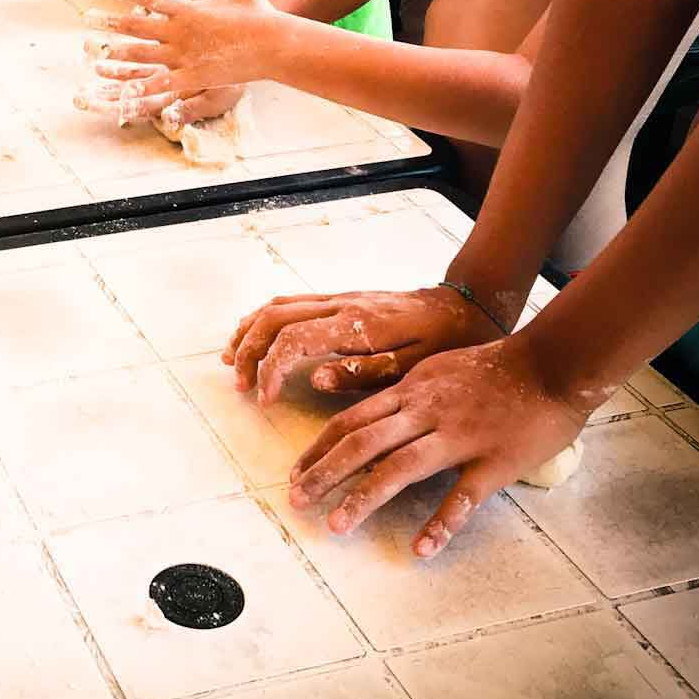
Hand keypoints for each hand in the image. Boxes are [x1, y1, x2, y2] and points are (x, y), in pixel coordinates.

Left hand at [85, 0, 279, 104]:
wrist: (275, 45)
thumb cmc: (259, 13)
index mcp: (188, 10)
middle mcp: (181, 33)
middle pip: (137, 27)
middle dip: (110, 23)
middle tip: (87, 19)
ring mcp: (185, 57)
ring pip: (142, 56)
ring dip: (116, 55)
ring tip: (94, 54)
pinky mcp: (193, 78)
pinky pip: (161, 84)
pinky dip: (140, 89)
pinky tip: (120, 92)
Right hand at [224, 286, 503, 402]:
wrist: (465, 305)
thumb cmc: (444, 342)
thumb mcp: (415, 368)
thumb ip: (363, 373)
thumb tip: (312, 378)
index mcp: (357, 324)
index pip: (294, 340)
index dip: (271, 369)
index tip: (265, 400)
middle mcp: (340, 305)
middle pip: (274, 318)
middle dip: (250, 351)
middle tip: (242, 386)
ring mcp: (337, 298)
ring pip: (277, 306)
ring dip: (249, 332)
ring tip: (233, 361)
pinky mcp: (339, 299)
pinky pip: (289, 302)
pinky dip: (263, 319)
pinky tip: (254, 336)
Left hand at [287, 332, 591, 556]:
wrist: (553, 363)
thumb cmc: (498, 366)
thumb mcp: (439, 367)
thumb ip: (409, 391)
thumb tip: (379, 414)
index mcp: (411, 391)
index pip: (352, 420)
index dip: (319, 448)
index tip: (296, 472)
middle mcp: (426, 411)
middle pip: (362, 442)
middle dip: (324, 472)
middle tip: (296, 500)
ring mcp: (459, 436)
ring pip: (400, 467)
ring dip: (363, 497)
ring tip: (336, 525)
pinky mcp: (494, 462)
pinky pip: (463, 497)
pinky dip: (441, 523)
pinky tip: (421, 547)